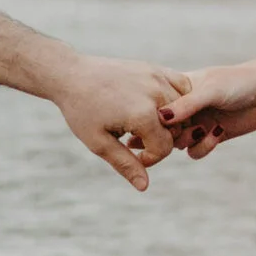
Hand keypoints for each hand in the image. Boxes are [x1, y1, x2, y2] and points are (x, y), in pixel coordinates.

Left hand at [49, 53, 191, 192]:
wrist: (71, 75)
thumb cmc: (81, 110)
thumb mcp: (99, 142)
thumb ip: (125, 164)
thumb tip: (144, 187)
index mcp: (142, 114)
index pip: (164, 147)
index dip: (150, 159)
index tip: (132, 155)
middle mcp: (156, 93)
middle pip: (177, 129)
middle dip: (161, 140)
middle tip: (136, 140)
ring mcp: (158, 78)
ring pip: (183, 109)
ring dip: (170, 121)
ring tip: (144, 125)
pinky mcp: (156, 68)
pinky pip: (180, 88)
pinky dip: (176, 101)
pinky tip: (155, 108)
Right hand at [156, 56, 255, 156]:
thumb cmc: (239, 82)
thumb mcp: (211, 90)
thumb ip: (187, 104)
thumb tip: (162, 118)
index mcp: (177, 88)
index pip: (153, 107)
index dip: (151, 118)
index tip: (156, 123)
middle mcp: (184, 107)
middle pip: (161, 129)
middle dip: (166, 134)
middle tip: (175, 133)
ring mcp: (197, 122)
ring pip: (177, 142)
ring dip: (186, 141)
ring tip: (201, 130)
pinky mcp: (211, 135)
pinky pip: (195, 151)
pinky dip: (202, 147)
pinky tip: (217, 133)